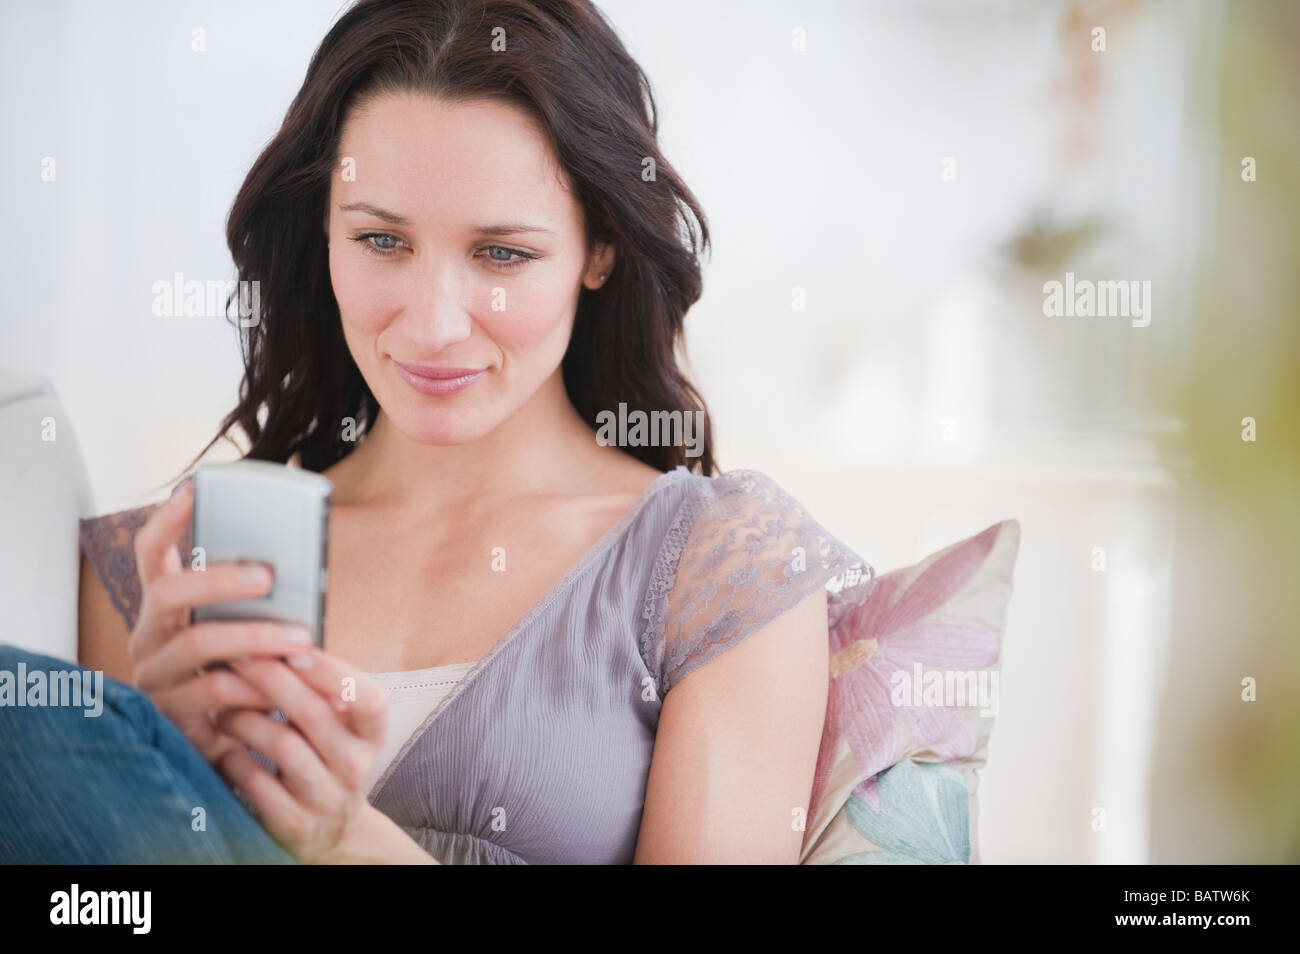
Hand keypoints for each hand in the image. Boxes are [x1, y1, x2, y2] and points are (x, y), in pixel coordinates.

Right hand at [128, 479, 316, 764]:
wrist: (227, 753)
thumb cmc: (241, 677)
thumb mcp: (244, 635)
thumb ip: (255, 602)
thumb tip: (296, 558)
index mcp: (164, 609)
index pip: (151, 555)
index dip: (166, 522)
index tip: (191, 489)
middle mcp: (149, 638)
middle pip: (167, 593)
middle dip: (217, 578)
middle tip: (267, 574)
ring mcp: (155, 679)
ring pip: (197, 644)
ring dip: (254, 635)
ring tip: (302, 634)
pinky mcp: (171, 719)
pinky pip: (216, 695)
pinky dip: (258, 686)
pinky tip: (291, 684)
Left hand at [212, 648, 388, 864]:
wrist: (332, 832)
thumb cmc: (327, 758)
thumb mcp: (342, 727)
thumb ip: (323, 691)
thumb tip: (279, 636)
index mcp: (373, 734)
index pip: (367, 697)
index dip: (332, 672)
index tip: (295, 648)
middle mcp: (357, 766)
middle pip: (313, 714)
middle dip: (271, 679)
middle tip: (237, 656)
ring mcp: (328, 798)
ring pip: (281, 745)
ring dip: (244, 718)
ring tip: (221, 705)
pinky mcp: (295, 824)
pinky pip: (256, 782)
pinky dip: (234, 759)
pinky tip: (223, 747)